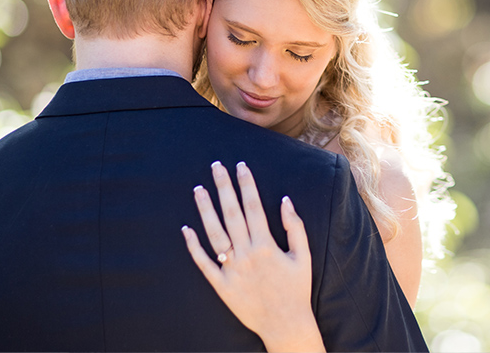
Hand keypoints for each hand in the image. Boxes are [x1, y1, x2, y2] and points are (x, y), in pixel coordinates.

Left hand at [181, 161, 324, 352]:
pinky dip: (193, 246)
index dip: (246, 184)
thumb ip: (295, 227)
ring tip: (198, 189)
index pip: (254, 206)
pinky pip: (204, 263)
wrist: (285, 323)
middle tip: (216, 166)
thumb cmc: (296, 288)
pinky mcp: (221, 285)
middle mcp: (246, 254)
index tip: (241, 166)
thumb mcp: (304, 256)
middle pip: (232, 214)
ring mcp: (231, 270)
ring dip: (205, 210)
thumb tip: (285, 200)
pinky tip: (186, 229)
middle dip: (224, 187)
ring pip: (214, 234)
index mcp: (266, 245)